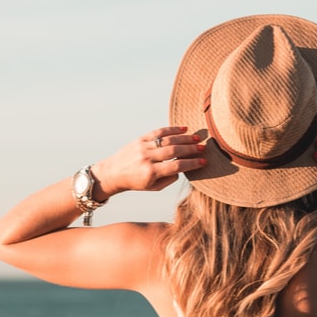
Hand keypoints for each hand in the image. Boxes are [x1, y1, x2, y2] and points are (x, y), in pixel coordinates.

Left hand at [92, 126, 206, 195]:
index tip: (203, 162)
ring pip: (167, 140)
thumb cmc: (136, 182)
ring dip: (184, 138)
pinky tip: (184, 129)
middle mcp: (147, 159)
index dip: (191, 164)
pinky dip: (172, 129)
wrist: (113, 172)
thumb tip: (182, 168)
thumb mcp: (153, 187)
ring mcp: (143, 147)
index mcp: (150, 173)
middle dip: (191, 149)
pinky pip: (158, 132)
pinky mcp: (140, 139)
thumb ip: (169, 179)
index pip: (176, 167)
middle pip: (173, 151)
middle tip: (203, 148)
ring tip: (197, 138)